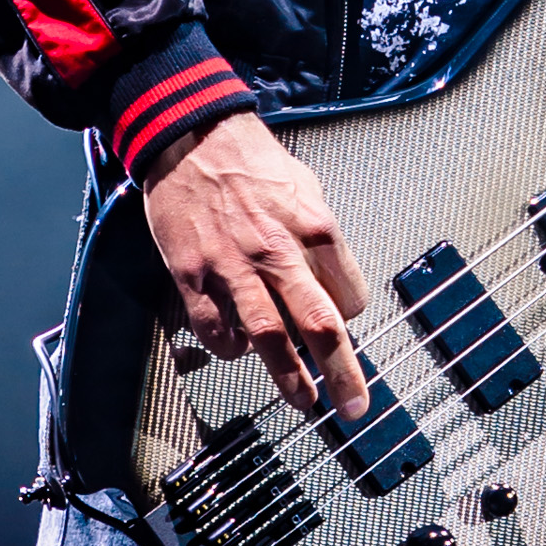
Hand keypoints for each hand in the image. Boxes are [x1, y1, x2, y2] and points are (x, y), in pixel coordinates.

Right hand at [140, 109, 371, 417]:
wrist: (190, 137)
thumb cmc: (250, 162)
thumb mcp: (306, 188)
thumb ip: (320, 240)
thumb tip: (332, 282)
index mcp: (315, 229)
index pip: (350, 297)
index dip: (348, 317)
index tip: (342, 326)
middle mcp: (279, 252)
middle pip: (320, 325)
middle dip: (343, 374)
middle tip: (355, 407)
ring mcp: (234, 267)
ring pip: (269, 338)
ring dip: (289, 378)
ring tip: (304, 403)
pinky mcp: (193, 276)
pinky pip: (217, 329)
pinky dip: (231, 348)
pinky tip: (238, 349)